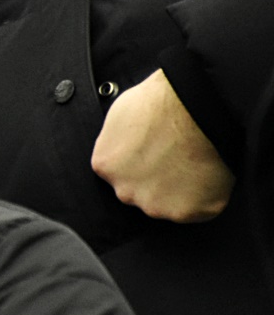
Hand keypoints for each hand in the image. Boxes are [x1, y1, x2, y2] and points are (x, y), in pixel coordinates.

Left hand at [91, 69, 232, 221]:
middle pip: (141, 193)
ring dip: (182, 191)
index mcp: (106, 166)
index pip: (120, 174)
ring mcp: (156, 204)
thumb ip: (118, 142)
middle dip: (158, 180)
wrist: (196, 106)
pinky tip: (208, 173)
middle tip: (178, 159)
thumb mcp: (121, 116)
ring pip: (169, 204)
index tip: (157, 155)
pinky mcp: (188, 211)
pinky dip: (206, 196)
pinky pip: (199, 209)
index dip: (142, 165)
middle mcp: (125, 190)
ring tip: (195, 162)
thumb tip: (125, 147)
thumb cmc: (161, 103)